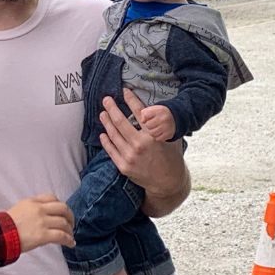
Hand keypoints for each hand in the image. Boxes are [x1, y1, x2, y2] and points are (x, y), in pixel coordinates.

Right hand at [7, 195, 74, 251]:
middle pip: (63, 208)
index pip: (52, 198)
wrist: (0, 234)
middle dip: (70, 216)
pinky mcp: (43, 235)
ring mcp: (42, 222)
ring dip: (70, 230)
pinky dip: (69, 240)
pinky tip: (71, 243)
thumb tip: (43, 216)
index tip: (63, 213)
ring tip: (70, 236)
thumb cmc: (6, 225)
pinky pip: (61, 236)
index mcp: (33, 201)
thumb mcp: (19, 208)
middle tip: (70, 224)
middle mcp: (39, 209)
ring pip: (64, 223)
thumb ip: (32, 209)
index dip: (60, 206)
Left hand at [99, 88, 189, 217]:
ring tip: (102, 113)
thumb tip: (153, 108)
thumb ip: (162, 124)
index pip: (139, 112)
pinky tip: (103, 133)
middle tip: (106, 99)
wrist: (168, 182)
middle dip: (112, 108)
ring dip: (106, 122)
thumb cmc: (171, 157)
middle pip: (120, 122)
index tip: (125, 91)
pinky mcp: (123, 166)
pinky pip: (111, 150)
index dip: (131, 99)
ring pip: (113, 135)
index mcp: (153, 136)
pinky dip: (106, 141)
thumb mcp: (171, 137)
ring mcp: (130, 156)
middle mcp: (140, 145)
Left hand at [140, 104, 175, 141]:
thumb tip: (142, 121)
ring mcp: (167, 127)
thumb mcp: (153, 109)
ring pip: (152, 133)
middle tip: (152, 124)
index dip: (144, 118)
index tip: (147, 118)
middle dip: (148, 125)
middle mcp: (164, 119)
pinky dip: (157, 136)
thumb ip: (144, 113)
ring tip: (155, 128)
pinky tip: (159, 132)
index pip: (145, 115)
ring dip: (152, 131)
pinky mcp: (169, 134)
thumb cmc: (159, 114)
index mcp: (159, 110)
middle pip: (148, 125)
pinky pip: (157, 138)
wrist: (174, 118)